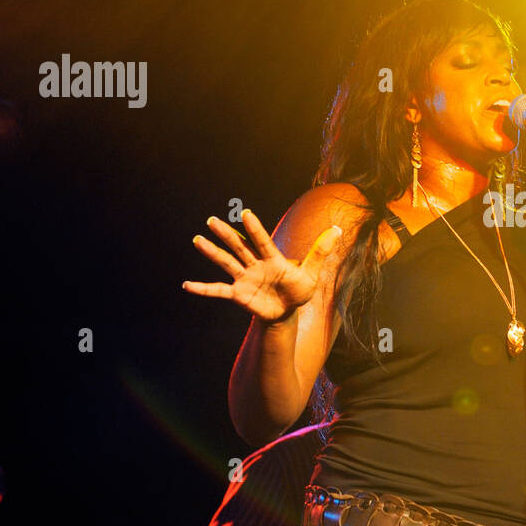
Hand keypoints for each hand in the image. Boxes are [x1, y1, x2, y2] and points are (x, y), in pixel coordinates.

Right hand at [181, 209, 342, 322]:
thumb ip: (320, 252)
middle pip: (239, 247)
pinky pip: (218, 290)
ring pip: (226, 263)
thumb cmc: (298, 290)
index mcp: (272, 259)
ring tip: (197, 240)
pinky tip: (187, 285)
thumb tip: (337, 229)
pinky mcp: (238, 294)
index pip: (262, 242)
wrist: (286, 313)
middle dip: (226, 234)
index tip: (245, 213)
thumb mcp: (311, 273)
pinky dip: (203, 289)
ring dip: (212, 252)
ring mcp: (244, 279)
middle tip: (212, 220)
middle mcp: (255, 265)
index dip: (254, 229)